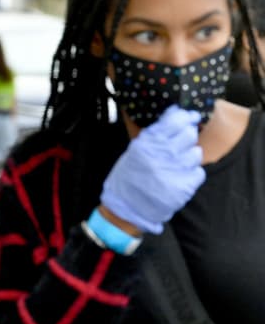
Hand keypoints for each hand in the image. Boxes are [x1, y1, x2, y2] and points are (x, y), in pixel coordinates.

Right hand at [100, 106, 203, 234]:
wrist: (124, 208)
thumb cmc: (128, 178)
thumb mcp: (134, 151)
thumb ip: (154, 136)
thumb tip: (177, 115)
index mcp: (148, 143)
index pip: (176, 120)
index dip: (185, 117)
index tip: (189, 118)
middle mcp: (162, 154)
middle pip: (190, 134)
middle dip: (187, 137)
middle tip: (179, 145)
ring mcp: (175, 170)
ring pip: (196, 153)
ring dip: (189, 157)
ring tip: (176, 165)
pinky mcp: (184, 186)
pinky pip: (198, 172)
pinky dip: (191, 175)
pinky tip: (178, 178)